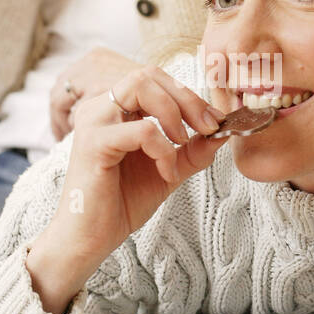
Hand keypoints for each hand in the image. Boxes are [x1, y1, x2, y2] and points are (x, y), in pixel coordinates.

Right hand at [25, 65, 226, 313]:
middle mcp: (100, 108)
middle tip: (209, 127)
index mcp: (115, 110)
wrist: (91, 238)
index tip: (215, 122)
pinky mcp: (93, 143)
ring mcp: (94, 121)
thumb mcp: (168, 170)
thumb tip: (222, 131)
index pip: (154, 79)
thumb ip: (192, 150)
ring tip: (182, 146)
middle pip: (148, 74)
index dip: (189, 95)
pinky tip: (166, 173)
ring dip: (173, 115)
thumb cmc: (122, 203)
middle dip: (187, 98)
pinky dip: (163, 150)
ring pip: (141, 87)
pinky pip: (142, 130)